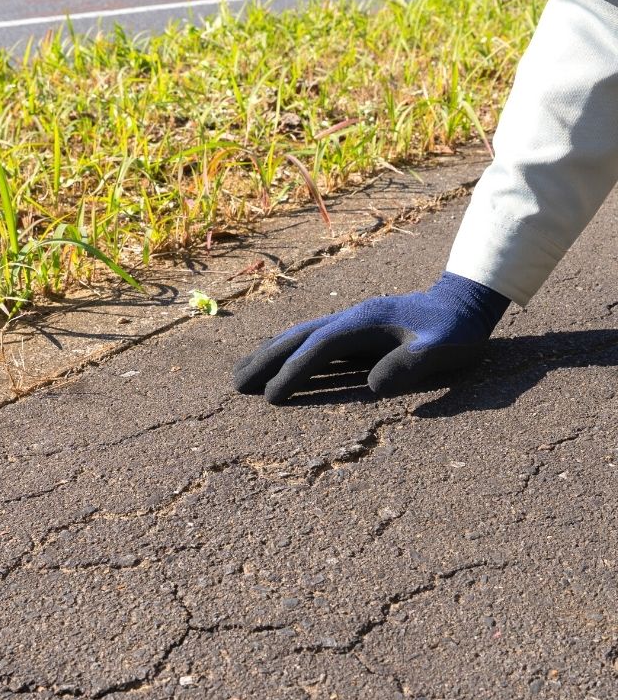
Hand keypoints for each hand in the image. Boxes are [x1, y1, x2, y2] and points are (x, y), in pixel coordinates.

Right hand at [233, 272, 509, 402]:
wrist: (463, 302)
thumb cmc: (455, 331)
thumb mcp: (444, 349)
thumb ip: (411, 364)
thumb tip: (372, 386)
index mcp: (365, 323)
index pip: (319, 348)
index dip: (294, 372)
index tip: (271, 396)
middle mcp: (349, 318)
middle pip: (297, 337)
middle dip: (266, 359)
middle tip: (236, 384)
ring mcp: (349, 321)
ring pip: (299, 335)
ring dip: (269, 353)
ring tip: (242, 373)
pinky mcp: (353, 329)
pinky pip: (311, 339)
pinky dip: (288, 350)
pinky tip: (278, 360)